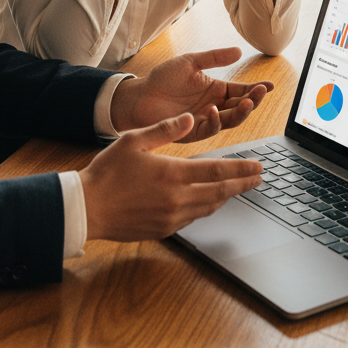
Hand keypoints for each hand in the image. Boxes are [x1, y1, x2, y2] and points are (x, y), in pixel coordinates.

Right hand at [79, 113, 264, 241]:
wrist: (88, 208)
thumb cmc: (107, 172)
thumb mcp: (134, 140)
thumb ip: (165, 129)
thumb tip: (189, 118)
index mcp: (172, 173)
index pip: (217, 169)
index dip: (240, 168)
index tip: (257, 167)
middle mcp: (177, 198)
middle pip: (220, 191)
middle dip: (242, 184)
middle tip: (258, 179)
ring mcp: (172, 217)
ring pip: (209, 207)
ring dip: (227, 197)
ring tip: (238, 188)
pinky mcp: (164, 229)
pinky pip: (194, 218)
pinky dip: (207, 208)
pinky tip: (208, 202)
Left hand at [109, 46, 273, 141]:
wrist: (139, 96)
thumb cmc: (163, 79)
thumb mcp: (191, 62)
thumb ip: (214, 58)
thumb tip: (239, 50)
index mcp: (216, 90)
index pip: (242, 90)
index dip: (256, 89)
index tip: (270, 85)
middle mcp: (214, 107)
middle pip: (241, 106)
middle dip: (253, 100)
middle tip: (260, 92)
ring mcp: (205, 120)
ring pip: (230, 120)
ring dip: (240, 113)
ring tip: (246, 102)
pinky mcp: (192, 132)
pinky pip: (209, 129)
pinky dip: (214, 121)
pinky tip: (215, 110)